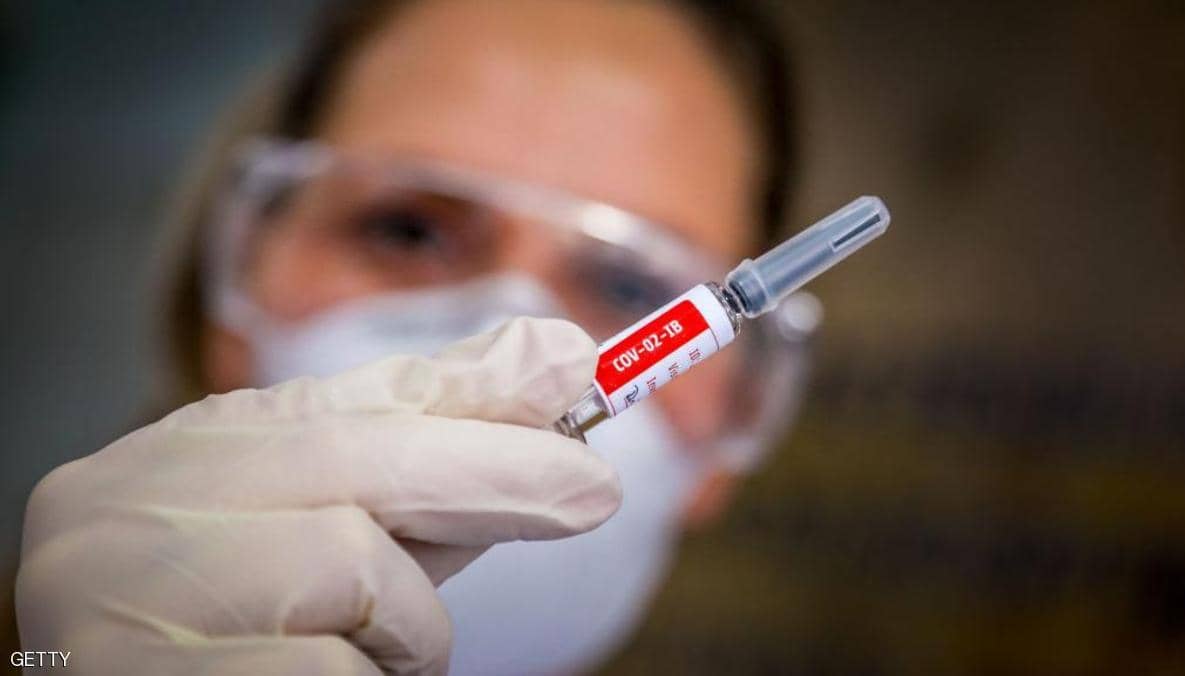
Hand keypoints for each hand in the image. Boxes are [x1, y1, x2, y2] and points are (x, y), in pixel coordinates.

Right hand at [16, 318, 619, 674]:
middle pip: (357, 457)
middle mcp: (143, 502)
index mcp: (186, 451)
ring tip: (373, 652)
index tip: (575, 365)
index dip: (474, 385)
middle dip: (495, 466)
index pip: (350, 398)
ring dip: (408, 622)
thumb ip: (415, 456)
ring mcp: (136, 590)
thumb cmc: (221, 613)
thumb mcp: (307, 521)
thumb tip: (546, 367)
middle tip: (596, 489)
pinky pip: (330, 668)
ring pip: (358, 565)